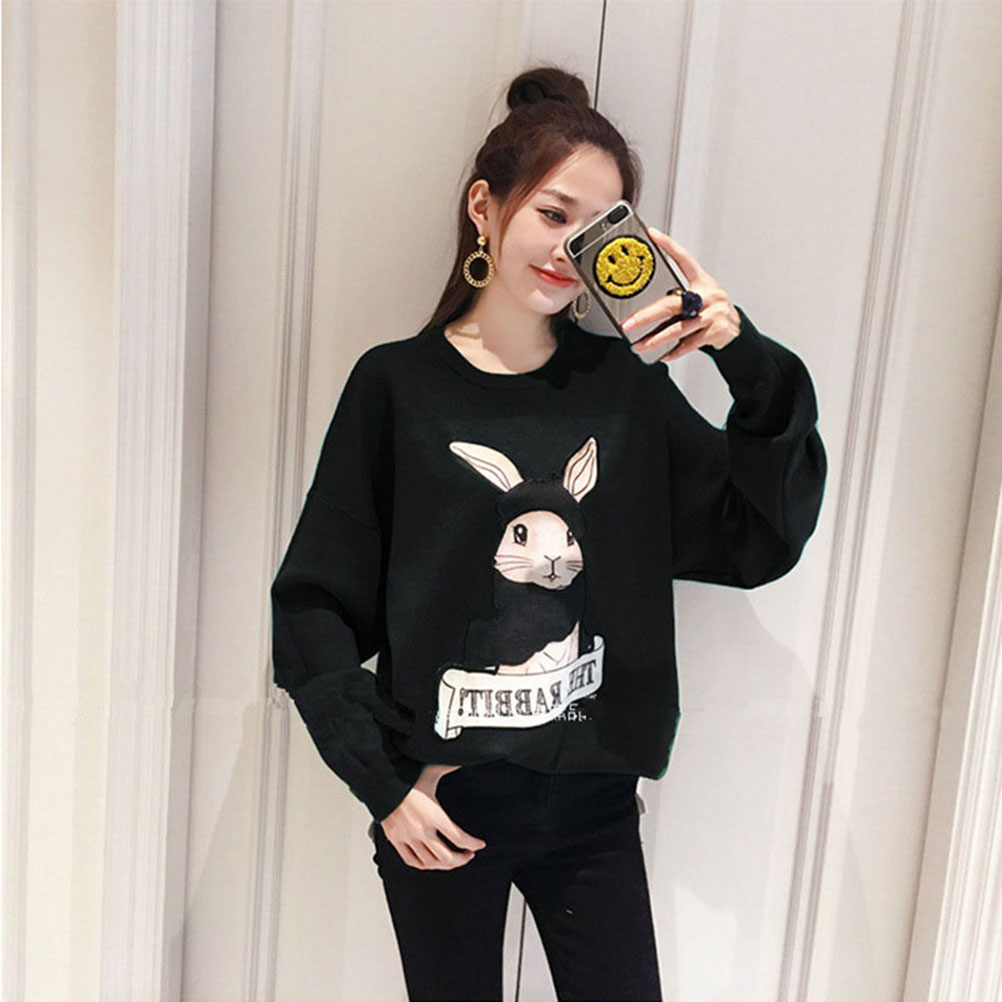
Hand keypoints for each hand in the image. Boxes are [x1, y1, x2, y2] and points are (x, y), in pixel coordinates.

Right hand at [380, 764, 486, 869]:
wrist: (381, 784)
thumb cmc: (406, 779)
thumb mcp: (431, 772)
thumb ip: (449, 767)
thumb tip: (465, 758)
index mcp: (434, 815)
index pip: (460, 838)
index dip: (473, 844)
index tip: (479, 845)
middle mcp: (422, 830)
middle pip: (447, 857)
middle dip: (462, 859)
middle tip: (469, 855)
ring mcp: (408, 838)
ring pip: (431, 862)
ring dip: (445, 865)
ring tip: (453, 859)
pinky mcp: (396, 841)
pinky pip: (412, 861)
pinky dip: (425, 865)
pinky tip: (432, 862)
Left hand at [621, 227, 739, 362]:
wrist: (736, 331)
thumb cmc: (711, 311)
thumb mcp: (700, 296)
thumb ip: (679, 298)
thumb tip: (645, 308)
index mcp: (702, 281)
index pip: (684, 259)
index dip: (669, 245)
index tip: (653, 235)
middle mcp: (707, 295)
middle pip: (671, 304)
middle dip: (646, 316)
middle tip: (629, 324)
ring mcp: (712, 314)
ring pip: (677, 329)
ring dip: (655, 340)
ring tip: (639, 346)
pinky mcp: (715, 331)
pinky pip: (689, 344)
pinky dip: (674, 351)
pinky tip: (663, 355)